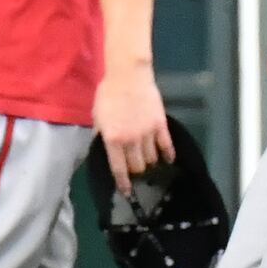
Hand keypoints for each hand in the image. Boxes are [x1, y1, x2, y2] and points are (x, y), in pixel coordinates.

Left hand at [92, 63, 173, 194]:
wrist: (128, 76)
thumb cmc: (108, 94)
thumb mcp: (98, 117)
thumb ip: (102, 135)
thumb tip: (104, 148)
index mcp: (113, 140)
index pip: (119, 168)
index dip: (123, 182)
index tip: (126, 191)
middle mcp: (131, 140)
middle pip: (138, 166)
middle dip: (136, 170)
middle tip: (135, 168)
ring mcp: (147, 133)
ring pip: (152, 158)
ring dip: (149, 162)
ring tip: (148, 160)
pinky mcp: (160, 125)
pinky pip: (166, 145)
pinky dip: (168, 154)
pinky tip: (168, 159)